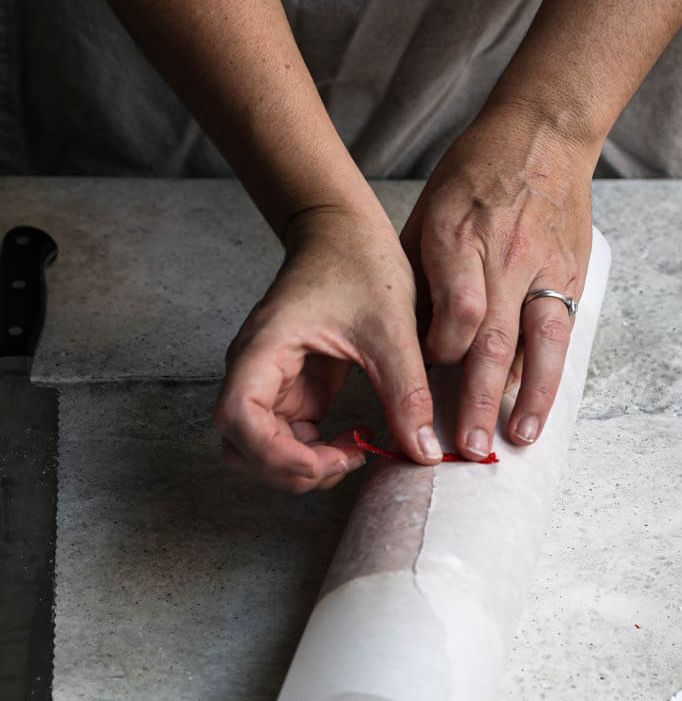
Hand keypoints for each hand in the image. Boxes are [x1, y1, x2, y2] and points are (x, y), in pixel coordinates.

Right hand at [213, 206, 441, 492]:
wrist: (346, 230)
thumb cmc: (359, 262)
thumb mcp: (391, 329)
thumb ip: (407, 393)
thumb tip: (424, 452)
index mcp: (263, 347)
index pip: (237, 419)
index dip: (274, 455)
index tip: (327, 460)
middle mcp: (254, 370)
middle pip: (242, 447)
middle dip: (291, 470)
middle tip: (348, 460)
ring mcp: (271, 384)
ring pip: (262, 451)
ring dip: (301, 468)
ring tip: (352, 453)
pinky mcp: (292, 392)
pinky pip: (289, 441)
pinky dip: (315, 455)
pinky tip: (352, 443)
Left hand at [401, 107, 593, 458]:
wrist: (543, 131)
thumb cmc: (473, 177)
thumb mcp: (428, 215)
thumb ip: (419, 280)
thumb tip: (405, 345)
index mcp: (459, 235)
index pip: (457, 307)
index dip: (442, 349)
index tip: (427, 372)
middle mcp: (505, 254)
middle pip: (494, 335)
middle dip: (480, 395)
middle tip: (469, 443)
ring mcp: (544, 265)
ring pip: (540, 341)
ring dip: (529, 397)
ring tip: (516, 439)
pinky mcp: (572, 274)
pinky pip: (562, 334)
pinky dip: (550, 377)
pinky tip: (540, 413)